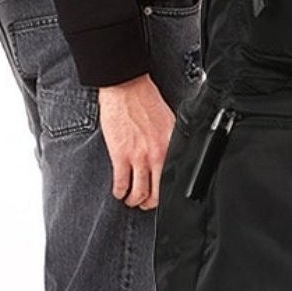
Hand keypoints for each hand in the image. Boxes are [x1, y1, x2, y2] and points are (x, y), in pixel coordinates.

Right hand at [98, 72, 174, 209]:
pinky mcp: (120, 155)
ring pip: (138, 193)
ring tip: (129, 199)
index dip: (167, 192)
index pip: (174, 178)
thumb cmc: (146, 99)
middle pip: (156, 193)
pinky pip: (121, 184)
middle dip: (149, 203)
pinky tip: (118, 191)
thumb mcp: (169, 121)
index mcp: (171, 145)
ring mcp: (139, 156)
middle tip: (144, 203)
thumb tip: (170, 155)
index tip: (161, 193)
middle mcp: (158, 154)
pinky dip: (119, 192)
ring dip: (133, 200)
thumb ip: (170, 141)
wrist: (126, 87)